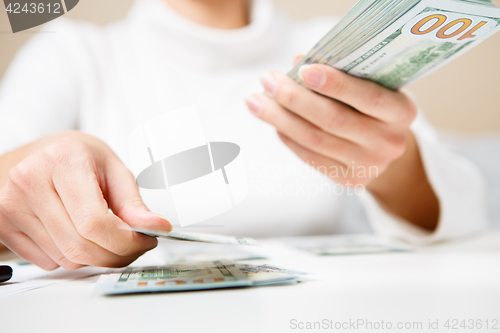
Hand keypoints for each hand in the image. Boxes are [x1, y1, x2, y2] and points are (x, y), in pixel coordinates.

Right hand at [0, 131, 171, 269]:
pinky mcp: (3, 226)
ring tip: (104, 235)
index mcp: (62, 162)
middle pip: (79, 246)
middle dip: (115, 255)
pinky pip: (48, 262)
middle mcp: (30, 182)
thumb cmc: (77, 157)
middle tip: (133, 246)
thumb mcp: (113, 169)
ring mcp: (11, 206)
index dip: (125, 241)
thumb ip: (133, 203)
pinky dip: (71, 256)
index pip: (94, 222)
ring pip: (66, 259)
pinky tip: (77, 234)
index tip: (145, 241)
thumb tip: (155, 227)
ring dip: (94, 256)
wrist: (39, 153)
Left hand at [246, 59, 438, 229]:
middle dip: (295, 98)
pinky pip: (310, 156)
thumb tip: (298, 61)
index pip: (367, 97)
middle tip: (268, 80)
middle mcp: (388, 141)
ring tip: (256, 101)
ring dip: (280, 118)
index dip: (335, 84)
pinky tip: (273, 122)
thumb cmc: (372, 107)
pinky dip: (288, 136)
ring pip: (315, 139)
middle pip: (333, 120)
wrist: (386, 148)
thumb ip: (341, 74)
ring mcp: (369, 165)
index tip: (304, 69)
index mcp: (401, 112)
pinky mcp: (348, 179)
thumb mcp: (369, 86)